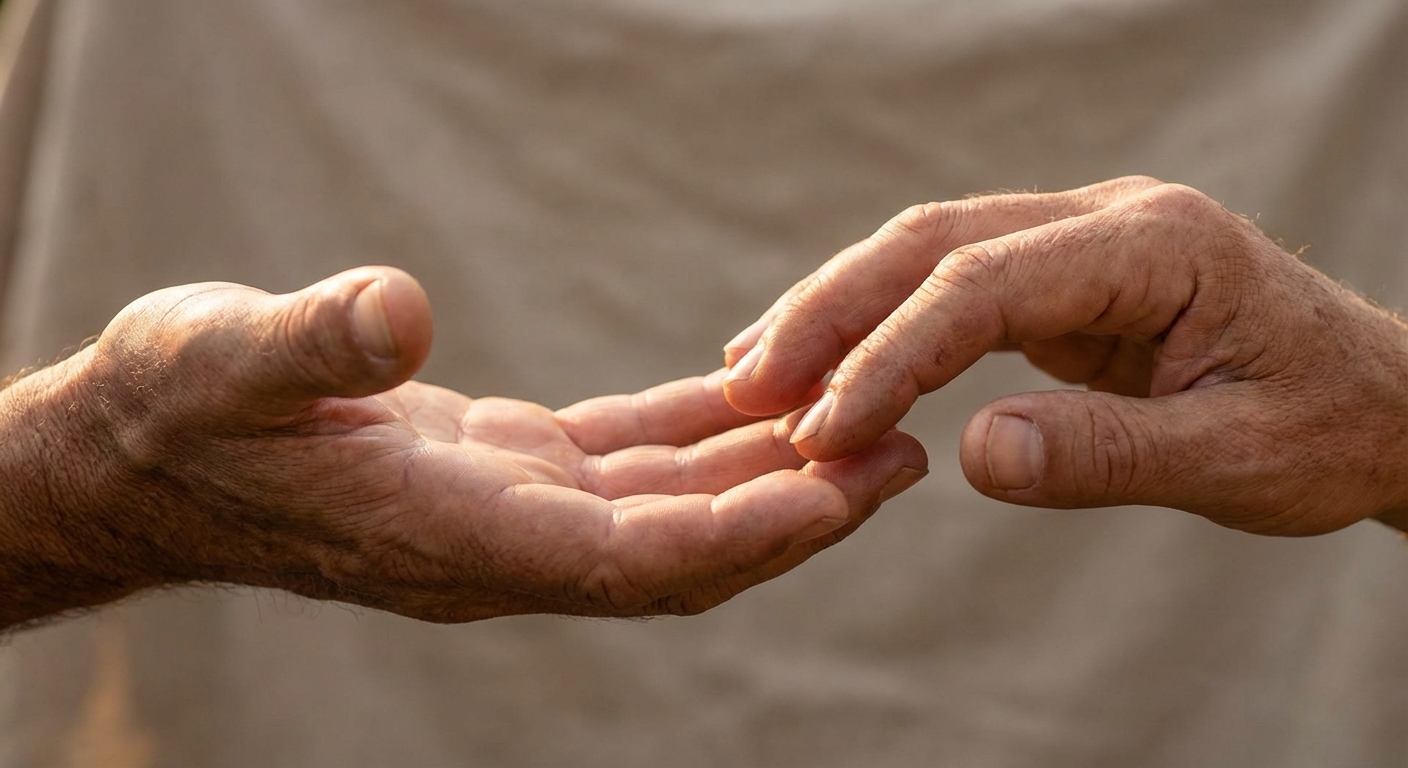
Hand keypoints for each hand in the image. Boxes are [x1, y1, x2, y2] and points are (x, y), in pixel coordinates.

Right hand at [0, 268, 924, 628]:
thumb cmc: (170, 411)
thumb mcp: (220, 358)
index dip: (740, 533)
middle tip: (904, 457)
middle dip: (793, 514)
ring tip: (867, 431)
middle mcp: (496, 542)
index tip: (844, 492)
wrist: (141, 454)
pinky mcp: (501, 470)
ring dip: (764, 478)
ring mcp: (504, 511)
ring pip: (663, 511)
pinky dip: (697, 439)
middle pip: (678, 550)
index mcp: (446, 532)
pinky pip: (623, 463)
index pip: (626, 559)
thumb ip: (308, 344)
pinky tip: (757, 399)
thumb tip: (395, 313)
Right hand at [721, 177, 1407, 534]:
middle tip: (748, 385)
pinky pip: (950, 286)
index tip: (823, 427)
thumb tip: (969, 455)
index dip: (894, 352)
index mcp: (1157, 245)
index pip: (986, 280)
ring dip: (838, 310)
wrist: (1379, 407)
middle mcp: (1108, 220)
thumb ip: (1107, 454)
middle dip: (833, 311)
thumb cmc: (1323, 432)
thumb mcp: (1233, 460)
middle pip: (935, 239)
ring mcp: (1080, 242)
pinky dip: (880, 325)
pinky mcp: (1063, 279)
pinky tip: (826, 365)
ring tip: (753, 374)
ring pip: (928, 251)